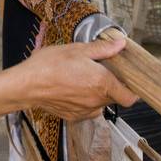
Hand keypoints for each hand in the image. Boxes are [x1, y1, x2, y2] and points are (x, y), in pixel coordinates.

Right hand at [19, 36, 137, 120]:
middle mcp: (96, 100)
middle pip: (115, 98)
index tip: (128, 80)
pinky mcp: (73, 116)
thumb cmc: (50, 65)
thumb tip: (120, 44)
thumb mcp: (78, 49)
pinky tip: (74, 89)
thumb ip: (103, 49)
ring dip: (97, 94)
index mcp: (102, 83)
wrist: (27, 85)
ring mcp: (85, 111)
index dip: (133, 90)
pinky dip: (85, 101)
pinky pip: (87, 110)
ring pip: (101, 104)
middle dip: (112, 87)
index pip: (130, 97)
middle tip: (101, 72)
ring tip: (83, 79)